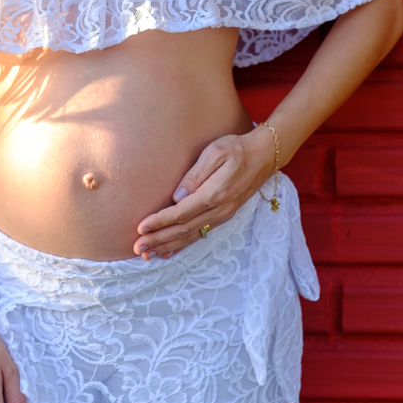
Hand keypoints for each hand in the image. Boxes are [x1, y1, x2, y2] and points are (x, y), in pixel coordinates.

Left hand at [133, 127, 276, 259]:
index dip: (160, 221)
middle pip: (184, 229)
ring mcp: (223, 215)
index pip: (181, 212)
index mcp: (215, 193)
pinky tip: (170, 251)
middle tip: (138, 248)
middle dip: (159, 239)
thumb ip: (196, 174)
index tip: (141, 227)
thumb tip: (177, 196)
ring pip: (191, 235)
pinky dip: (183, 244)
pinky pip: (201, 234)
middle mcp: (220, 209)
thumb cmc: (237, 148)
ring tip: (148, 254)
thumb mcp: (216, 152)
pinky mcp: (224, 216)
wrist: (265, 155)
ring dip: (168, 245)